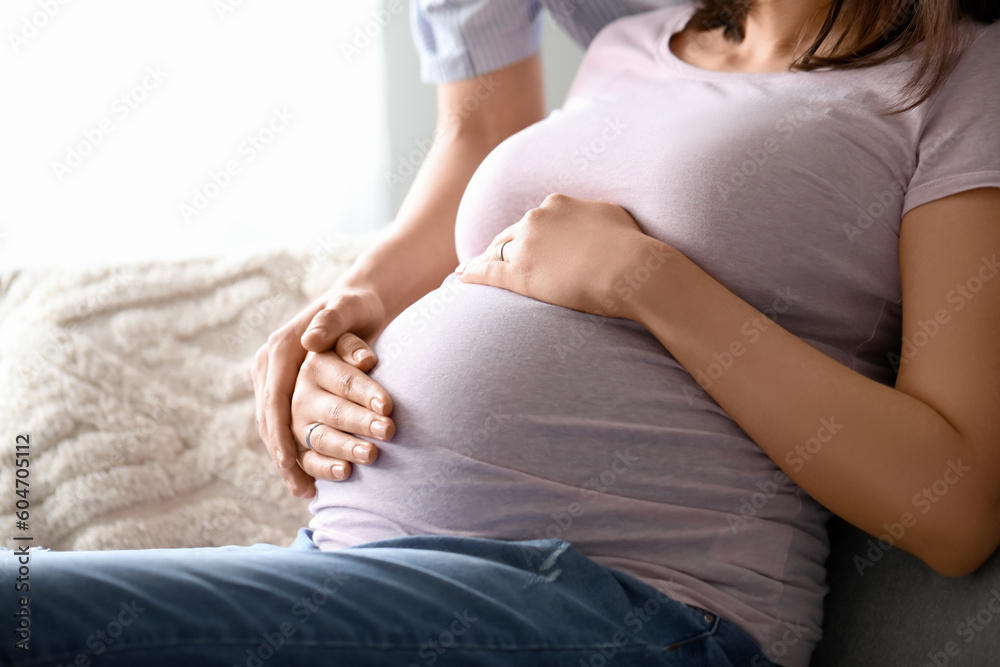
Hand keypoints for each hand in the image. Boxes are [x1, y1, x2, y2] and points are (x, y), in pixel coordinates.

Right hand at [252, 288, 391, 497]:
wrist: (358, 304)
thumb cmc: (356, 306)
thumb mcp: (347, 306)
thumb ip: (331, 321)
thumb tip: (311, 340)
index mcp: (278, 349)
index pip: (273, 398)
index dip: (279, 433)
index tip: (288, 463)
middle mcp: (270, 369)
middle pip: (276, 420)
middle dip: (293, 453)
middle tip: (311, 483)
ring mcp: (278, 384)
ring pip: (279, 430)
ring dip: (295, 461)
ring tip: (308, 491)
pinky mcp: (291, 396)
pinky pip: (288, 431)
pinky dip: (298, 457)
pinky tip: (309, 484)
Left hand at [455, 193, 671, 317]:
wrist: (630, 270)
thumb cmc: (630, 247)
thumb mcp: (612, 216)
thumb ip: (591, 214)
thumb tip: (590, 218)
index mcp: (557, 204)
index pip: (533, 220)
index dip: (526, 234)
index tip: (523, 243)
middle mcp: (536, 219)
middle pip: (510, 234)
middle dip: (500, 245)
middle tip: (490, 255)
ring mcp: (525, 246)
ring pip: (496, 251)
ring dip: (483, 259)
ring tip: (471, 268)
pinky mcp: (519, 273)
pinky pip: (487, 271)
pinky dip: (471, 273)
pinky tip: (461, 277)